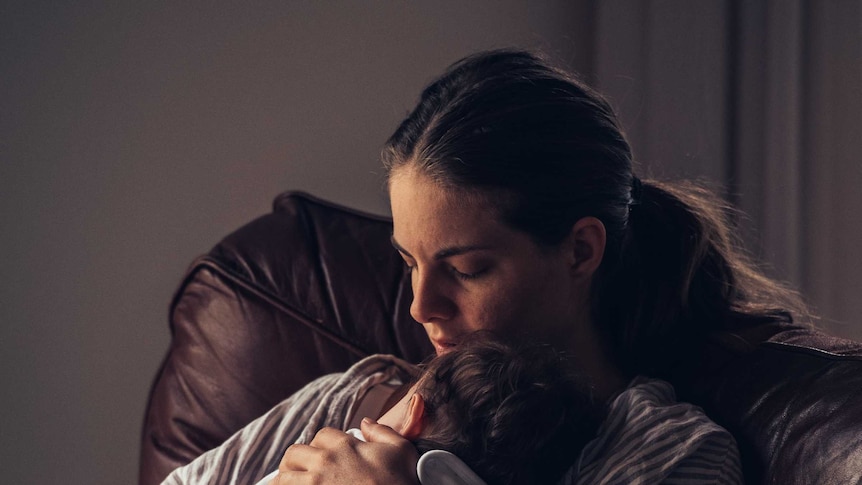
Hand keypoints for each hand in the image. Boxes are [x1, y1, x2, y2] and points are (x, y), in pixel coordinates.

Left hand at [275, 418, 419, 484]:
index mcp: (344, 446)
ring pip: (283, 477)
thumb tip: (366, 422)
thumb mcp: (402, 450)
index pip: (321, 435)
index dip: (324, 444)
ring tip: (293, 484)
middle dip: (297, 460)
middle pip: (294, 453)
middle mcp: (324, 463)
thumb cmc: (402, 483)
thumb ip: (382, 432)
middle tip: (304, 471)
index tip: (329, 456)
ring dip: (286, 479)